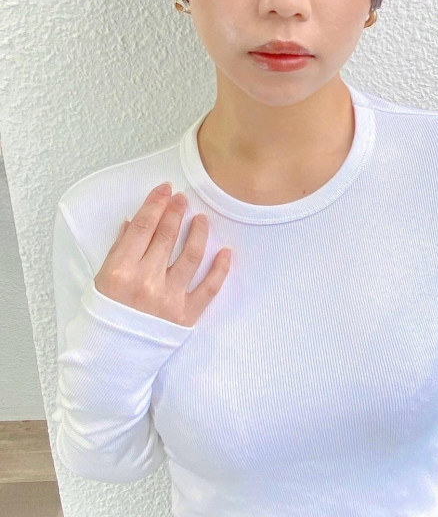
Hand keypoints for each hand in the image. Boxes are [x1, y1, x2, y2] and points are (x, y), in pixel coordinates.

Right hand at [94, 183, 230, 326]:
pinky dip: (220, 269)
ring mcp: (168, 299)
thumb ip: (119, 249)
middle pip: (166, 236)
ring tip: (202, 219)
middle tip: (183, 198)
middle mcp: (145, 282)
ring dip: (198, 233)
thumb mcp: (101, 280)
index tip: (166, 189)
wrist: (112, 358)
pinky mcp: (186, 315)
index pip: (143, 227)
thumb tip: (135, 221)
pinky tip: (225, 252)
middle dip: (176, 212)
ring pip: (190, 256)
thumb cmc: (105, 316)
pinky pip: (209, 288)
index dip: (156, 204)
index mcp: (120, 271)